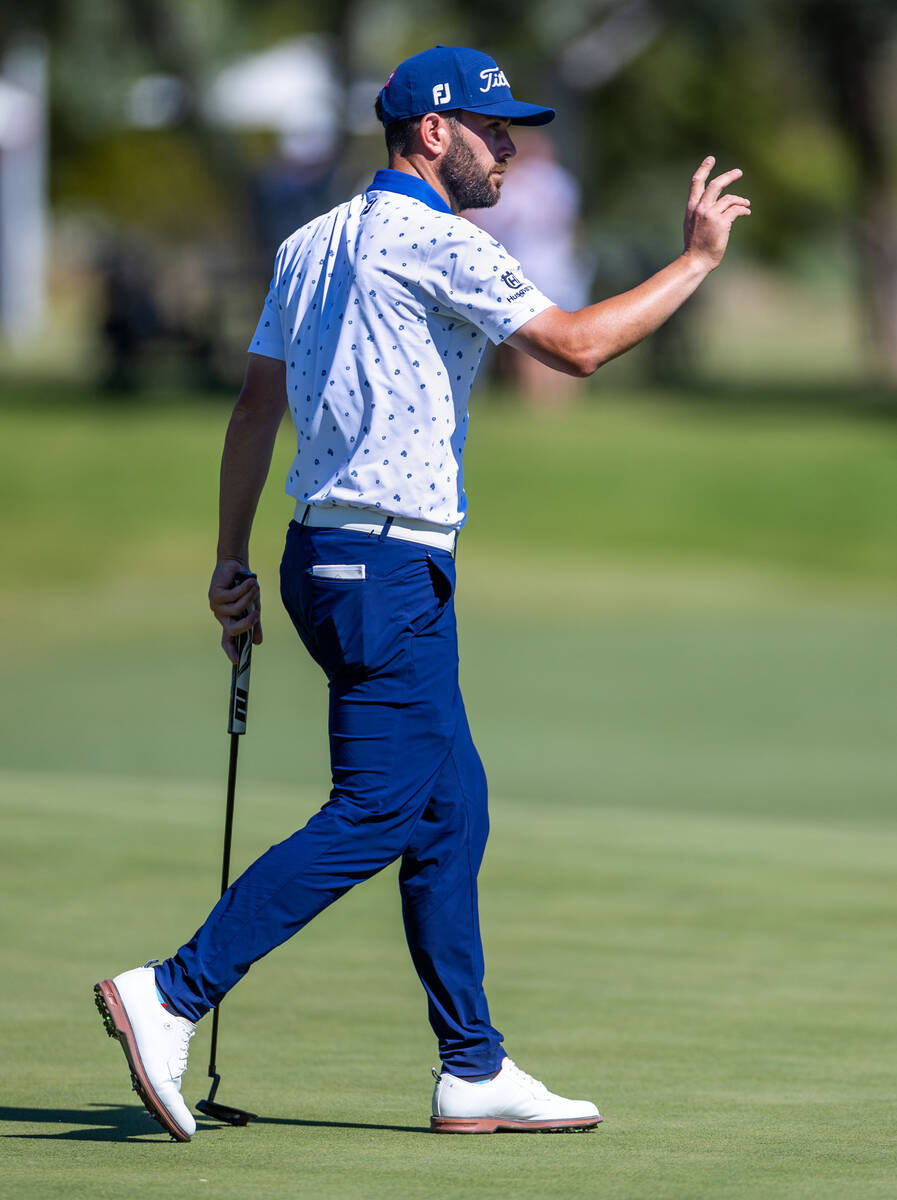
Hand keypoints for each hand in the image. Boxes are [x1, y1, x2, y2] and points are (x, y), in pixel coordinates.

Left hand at [209, 559, 261, 663]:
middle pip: (232, 630)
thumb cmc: (246, 587)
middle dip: (247, 623)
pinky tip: (250, 582)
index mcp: (229, 621)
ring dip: (249, 598)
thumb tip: (258, 643)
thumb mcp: (253, 607)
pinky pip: (233, 596)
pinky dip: (245, 589)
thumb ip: (254, 623)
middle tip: (257, 613)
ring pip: (236, 609)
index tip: (236, 662)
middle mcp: (221, 616)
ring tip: (255, 587)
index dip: (231, 651)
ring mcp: (216, 606)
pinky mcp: (214, 595)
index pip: (227, 640)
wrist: (237, 566)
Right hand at [683, 156, 750, 271]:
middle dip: (729, 177)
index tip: (710, 159)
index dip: (704, 169)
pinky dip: (743, 210)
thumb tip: (716, 206)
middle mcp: (700, 208)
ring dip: (740, 200)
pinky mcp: (722, 222)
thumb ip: (700, 213)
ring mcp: (711, 215)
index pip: (696, 183)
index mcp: (691, 208)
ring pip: (729, 199)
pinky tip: (746, 212)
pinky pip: (736, 210)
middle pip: (716, 184)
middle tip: (738, 172)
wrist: (696, 261)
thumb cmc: (695, 247)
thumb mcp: (692, 226)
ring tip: (746, 204)